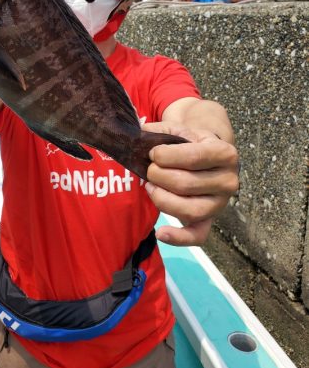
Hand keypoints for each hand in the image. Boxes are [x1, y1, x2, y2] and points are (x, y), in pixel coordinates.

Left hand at [144, 122, 238, 246]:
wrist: (207, 154)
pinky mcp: (210, 220)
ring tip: (150, 187)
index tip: (153, 153)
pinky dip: (179, 238)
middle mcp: (229, 181)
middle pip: (186, 184)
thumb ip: (159, 130)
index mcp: (225, 153)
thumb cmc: (190, 142)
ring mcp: (220, 203)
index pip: (193, 157)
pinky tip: (161, 232)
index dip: (166, 156)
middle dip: (159, 176)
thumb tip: (138, 133)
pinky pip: (198, 235)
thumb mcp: (180, 129)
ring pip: (188, 210)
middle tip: (149, 170)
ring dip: (161, 198)